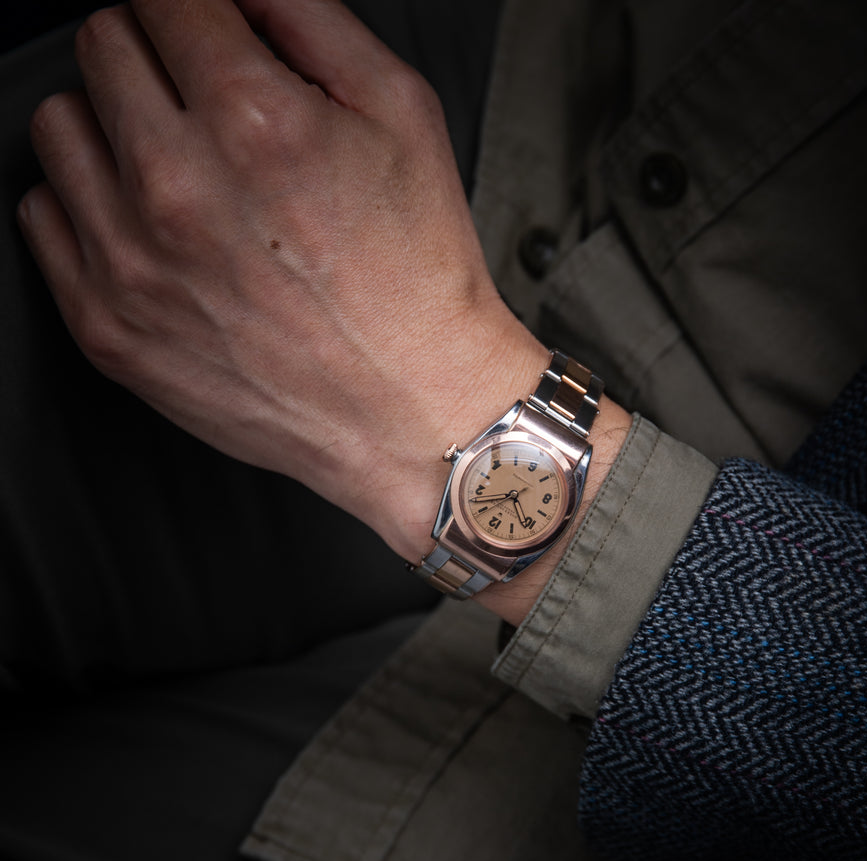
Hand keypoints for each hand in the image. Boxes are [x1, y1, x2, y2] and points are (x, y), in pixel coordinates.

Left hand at [18, 0, 545, 561]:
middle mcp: (179, 187)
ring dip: (112, 130)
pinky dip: (90, 209)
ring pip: (59, 127)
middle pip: (102, 45)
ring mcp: (133, 262)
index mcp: (254, 121)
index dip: (193, 9)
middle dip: (154, 59)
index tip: (204, 33)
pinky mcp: (110, 327)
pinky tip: (154, 231)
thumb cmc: (418, 282)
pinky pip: (43, 217)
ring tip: (178, 172)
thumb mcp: (404, 117)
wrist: (414, 409)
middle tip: (203, 106)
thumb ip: (311, 20)